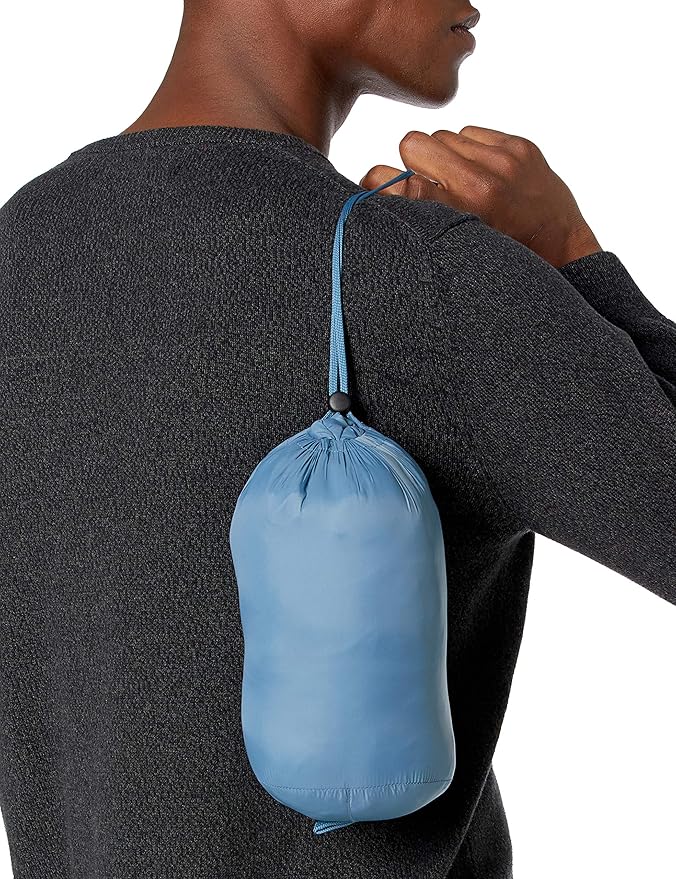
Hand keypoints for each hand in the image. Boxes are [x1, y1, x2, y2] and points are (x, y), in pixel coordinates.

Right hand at [360, 127, 601, 268]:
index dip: (380, 182)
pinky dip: (470, 150)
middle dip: (414, 162)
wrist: (563, 253)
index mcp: (461, 213)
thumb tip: (377, 187)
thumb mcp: (456, 251)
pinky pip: (472, 132)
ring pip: (443, 135)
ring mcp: (504, 159)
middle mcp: (481, 182)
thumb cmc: (503, 259)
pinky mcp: (520, 146)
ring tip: (459, 183)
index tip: (381, 191)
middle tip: (428, 186)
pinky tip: (482, 174)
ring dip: (444, 156)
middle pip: (414, 143)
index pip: (398, 181)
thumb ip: (419, 217)